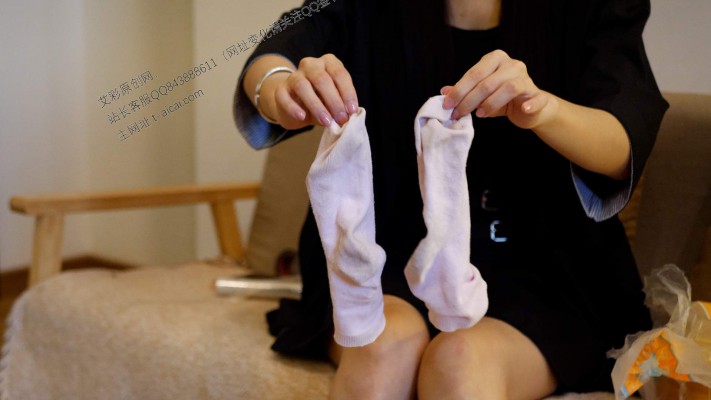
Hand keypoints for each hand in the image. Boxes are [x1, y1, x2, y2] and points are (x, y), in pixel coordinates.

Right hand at [267, 54, 357, 129]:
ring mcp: (293, 75)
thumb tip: (347, 115)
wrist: (296, 107)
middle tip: (341, 119)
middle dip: (334, 101)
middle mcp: (310, 64)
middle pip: (322, 79)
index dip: (347, 93)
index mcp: (328, 62)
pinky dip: (294, 108)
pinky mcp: (280, 89)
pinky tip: (302, 117)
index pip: (339, 73)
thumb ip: (341, 105)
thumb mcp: (334, 101)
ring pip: (303, 86)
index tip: (352, 111)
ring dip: (317, 106)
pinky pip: (284, 97)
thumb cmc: (321, 101)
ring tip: (326, 122)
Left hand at [441, 50, 555, 129]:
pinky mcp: (537, 94)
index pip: (474, 74)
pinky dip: (530, 104)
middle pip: (488, 82)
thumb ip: (464, 91)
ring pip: (509, 87)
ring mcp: (526, 78)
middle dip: (469, 100)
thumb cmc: (501, 99)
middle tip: (458, 114)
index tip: (447, 104)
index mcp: (495, 59)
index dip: (459, 90)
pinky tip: (522, 109)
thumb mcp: (480, 94)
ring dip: (491, 103)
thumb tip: (444, 92)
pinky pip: (536, 98)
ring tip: (479, 114)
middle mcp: (512, 65)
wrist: (528, 109)